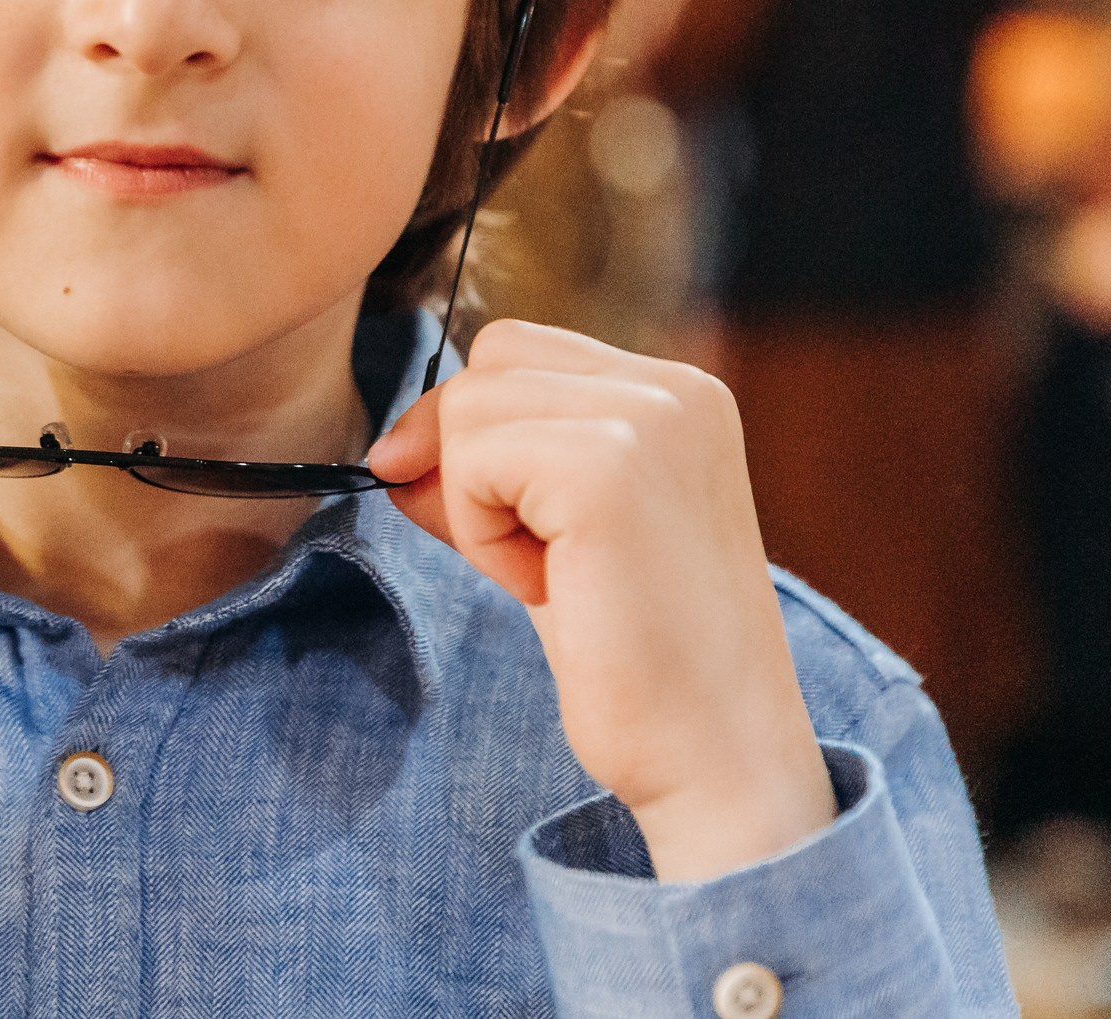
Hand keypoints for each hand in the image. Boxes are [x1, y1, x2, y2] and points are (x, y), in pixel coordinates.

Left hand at [367, 319, 833, 880]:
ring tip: (556, 576)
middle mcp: (676, 388)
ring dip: (478, 504)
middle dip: (469, 459)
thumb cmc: (642, 663)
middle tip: (537, 558)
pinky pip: (473, 462)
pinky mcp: (607, 466)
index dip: (473, 430)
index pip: (520, 351)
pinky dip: (482, 533)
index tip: (496, 522)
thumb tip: (394, 453)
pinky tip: (551, 588)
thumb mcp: (554, 540)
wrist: (716, 760)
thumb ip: (489, 478)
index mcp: (681, 394)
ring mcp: (648, 419)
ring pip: (469, 406)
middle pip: (488, 361)